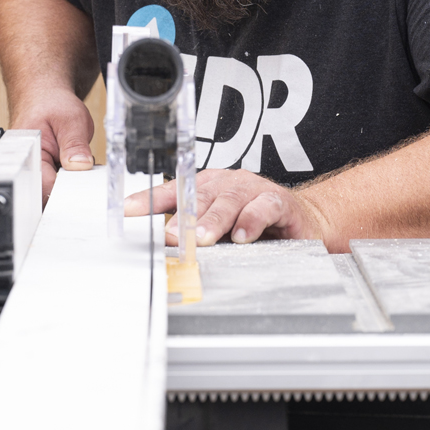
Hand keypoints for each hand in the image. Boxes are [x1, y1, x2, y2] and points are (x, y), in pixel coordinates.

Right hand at [12, 89, 94, 203]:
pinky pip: (55, 184)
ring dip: (69, 184)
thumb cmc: (50, 102)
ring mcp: (33, 171)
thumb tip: (80, 167)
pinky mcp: (41, 172)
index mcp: (26, 154)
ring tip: (76, 164)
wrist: (43, 95)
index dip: (68, 189)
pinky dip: (68, 179)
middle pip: (47, 194)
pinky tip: (72, 167)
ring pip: (52, 191)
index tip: (83, 183)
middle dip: (69, 188)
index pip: (45, 187)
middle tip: (83, 172)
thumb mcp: (71, 120)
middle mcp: (25, 166)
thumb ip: (75, 145)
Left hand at [124, 168, 322, 245]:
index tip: (128, 210)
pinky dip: (251, 221)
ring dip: (214, 220)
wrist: (302, 220)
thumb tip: (163, 245)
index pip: (174, 190)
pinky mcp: (279, 202)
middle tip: (171, 234)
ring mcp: (253, 189)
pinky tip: (242, 236)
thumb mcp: (218, 227)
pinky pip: (263, 208)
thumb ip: (193, 232)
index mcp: (208, 186)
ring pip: (230, 200)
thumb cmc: (254, 222)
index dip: (150, 200)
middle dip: (183, 215)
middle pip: (201, 195)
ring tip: (202, 238)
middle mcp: (228, 183)